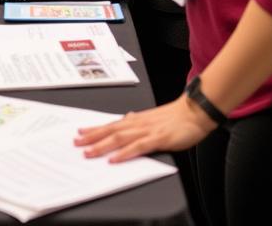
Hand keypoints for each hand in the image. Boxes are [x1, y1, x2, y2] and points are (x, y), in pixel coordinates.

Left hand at [75, 97, 214, 161]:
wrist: (195, 112)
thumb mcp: (152, 117)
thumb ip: (138, 119)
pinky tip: (115, 159)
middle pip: (111, 130)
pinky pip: (138, 147)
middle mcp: (138, 123)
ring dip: (102, 145)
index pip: (111, 124)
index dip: (95, 129)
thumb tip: (126, 118)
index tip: (80, 133)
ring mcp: (147, 130)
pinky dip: (124, 153)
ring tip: (89, 152)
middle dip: (92, 137)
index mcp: (136, 119)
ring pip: (120, 138)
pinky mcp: (158, 139)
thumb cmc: (176, 117)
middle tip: (76, 143)